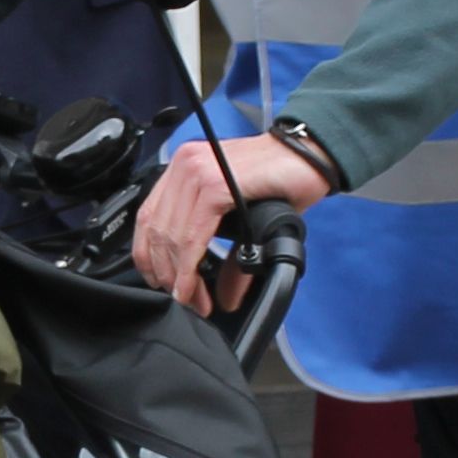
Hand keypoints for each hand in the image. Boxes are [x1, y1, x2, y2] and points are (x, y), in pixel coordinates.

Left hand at [129, 130, 333, 305]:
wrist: (310, 156)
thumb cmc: (280, 180)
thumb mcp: (241, 218)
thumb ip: (223, 251)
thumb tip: (221, 297)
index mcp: (183, 168)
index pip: (147, 217)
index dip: (148, 256)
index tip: (161, 282)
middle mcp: (184, 165)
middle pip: (156, 231)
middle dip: (167, 274)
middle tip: (186, 300)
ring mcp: (197, 172)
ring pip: (172, 237)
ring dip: (180, 277)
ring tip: (195, 300)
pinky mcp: (214, 185)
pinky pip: (193, 236)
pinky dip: (190, 268)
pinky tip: (195, 286)